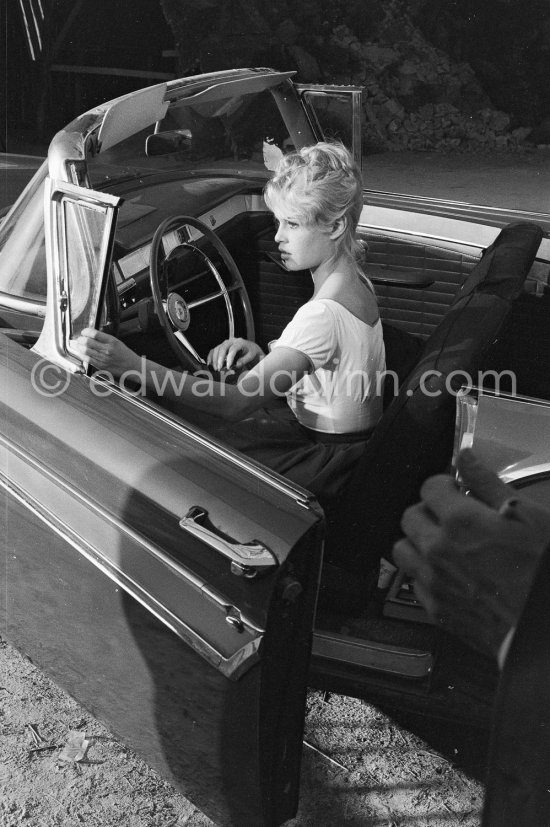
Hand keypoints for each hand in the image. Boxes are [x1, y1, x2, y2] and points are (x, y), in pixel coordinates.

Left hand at [75, 328, 141, 376]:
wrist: (132, 366)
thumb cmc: (125, 354)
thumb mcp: (117, 342)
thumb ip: (104, 338)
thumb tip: (91, 335)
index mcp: (112, 341)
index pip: (94, 334)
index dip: (86, 331)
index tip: (84, 332)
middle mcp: (107, 350)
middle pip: (88, 342)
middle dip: (80, 339)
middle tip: (79, 338)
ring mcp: (104, 359)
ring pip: (86, 351)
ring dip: (79, 347)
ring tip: (78, 345)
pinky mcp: (101, 366)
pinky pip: (88, 360)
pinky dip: (82, 355)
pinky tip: (81, 353)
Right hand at [207, 338, 263, 370]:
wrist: (250, 348)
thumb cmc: (251, 353)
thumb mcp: (251, 356)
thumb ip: (243, 361)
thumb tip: (235, 366)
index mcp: (240, 342)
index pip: (233, 349)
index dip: (230, 358)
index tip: (228, 367)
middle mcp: (231, 341)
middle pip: (223, 348)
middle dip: (220, 359)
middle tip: (220, 369)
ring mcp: (225, 343)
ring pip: (217, 349)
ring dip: (215, 359)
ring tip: (216, 369)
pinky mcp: (221, 347)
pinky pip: (213, 350)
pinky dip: (210, 357)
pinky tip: (209, 364)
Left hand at [393, 449, 549, 658]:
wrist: (546, 627)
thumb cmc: (543, 572)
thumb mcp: (530, 516)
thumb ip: (488, 483)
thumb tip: (465, 457)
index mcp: (461, 521)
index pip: (429, 487)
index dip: (445, 486)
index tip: (456, 492)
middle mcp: (439, 549)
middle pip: (410, 516)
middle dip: (428, 511)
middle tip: (451, 517)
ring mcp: (434, 581)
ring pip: (403, 550)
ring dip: (419, 542)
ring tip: (444, 544)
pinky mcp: (437, 610)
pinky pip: (415, 582)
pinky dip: (426, 574)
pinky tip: (450, 574)